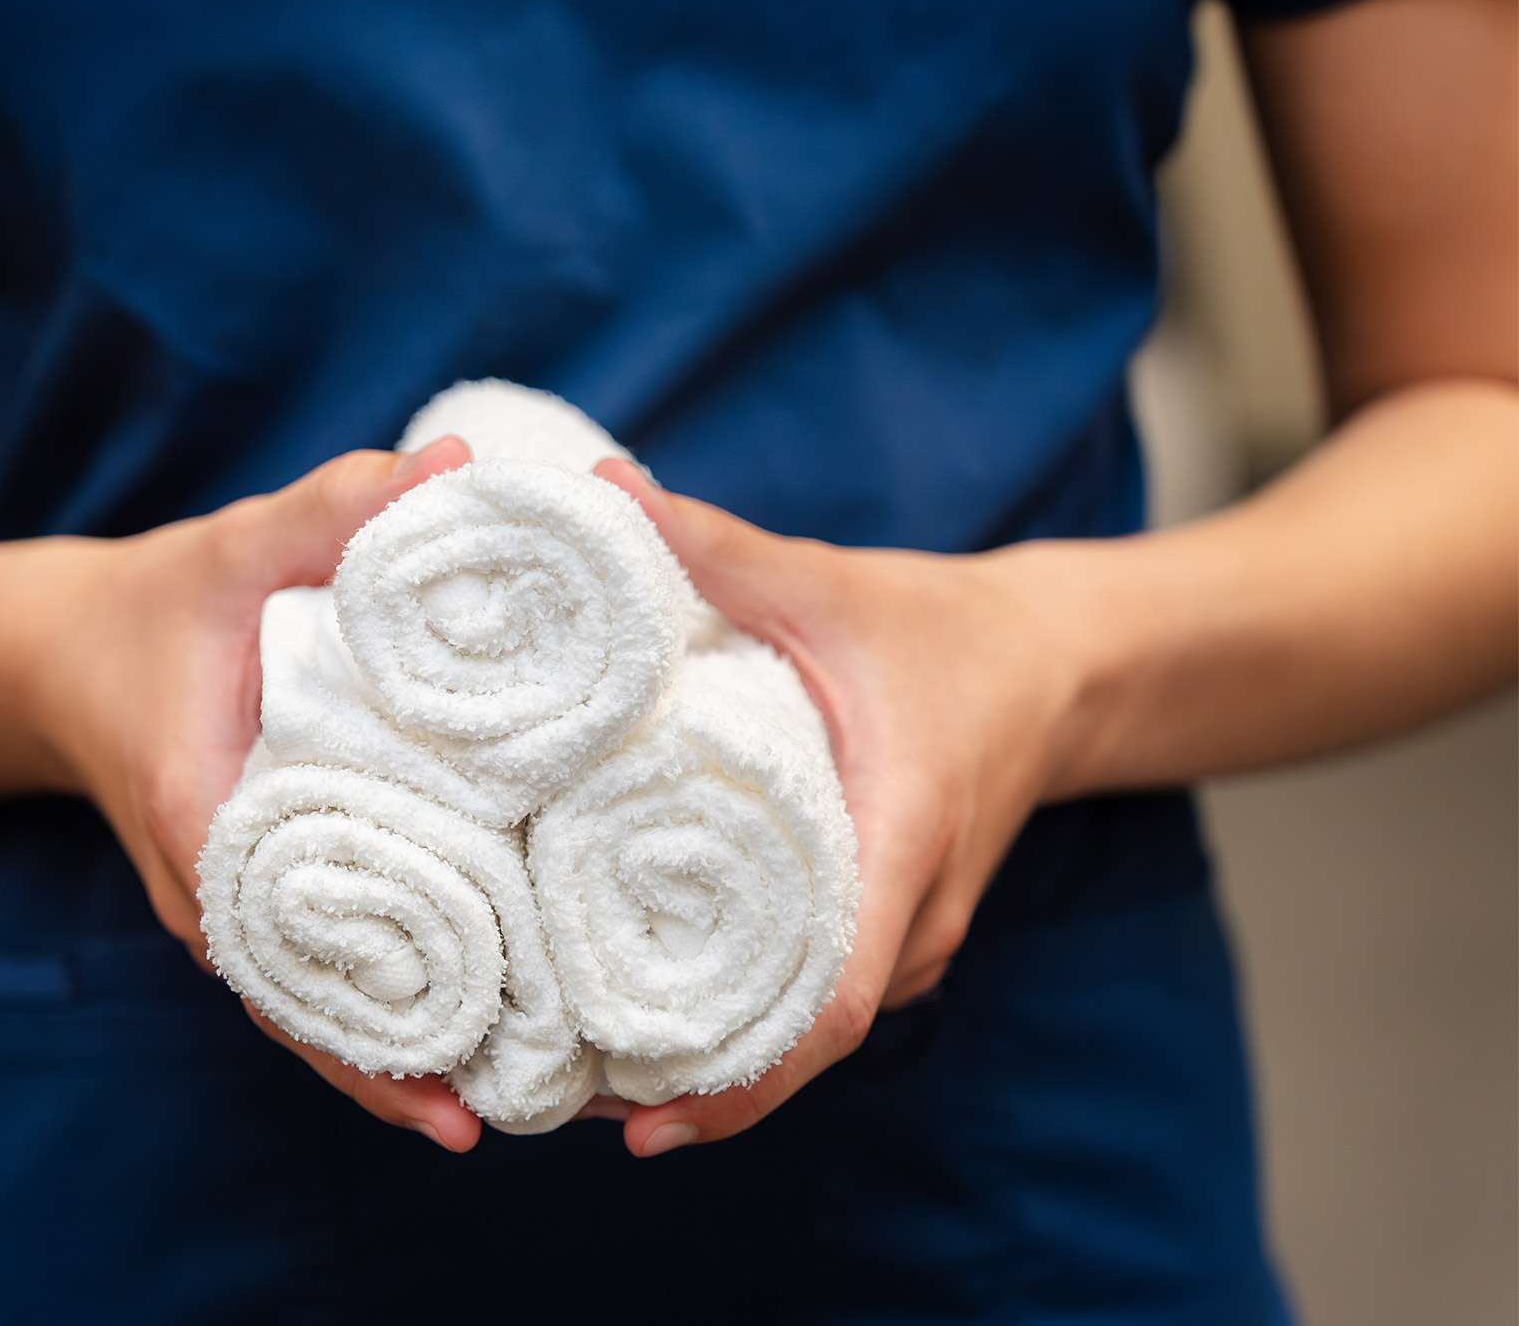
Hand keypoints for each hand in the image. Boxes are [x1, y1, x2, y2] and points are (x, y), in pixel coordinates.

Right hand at [31, 438, 482, 1151]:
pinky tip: (466, 1047)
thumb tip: (455, 466)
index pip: (286, 960)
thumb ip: (335, 506)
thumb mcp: (235, 548)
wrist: (70, 654)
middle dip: (409, 1078)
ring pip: (319, 1012)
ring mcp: (234, 909)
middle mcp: (218, 897)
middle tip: (530, 1121)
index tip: (454, 1101)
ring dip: (403, 1063)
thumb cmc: (155, 611)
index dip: (366, 1044)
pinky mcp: (260, 896)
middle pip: (313, 1018)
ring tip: (517, 1110)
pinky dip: (382, 1017)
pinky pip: (322, 970)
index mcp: (205, 828)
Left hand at [589, 460, 1093, 1156]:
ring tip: (576, 1070)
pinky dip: (738, 1024)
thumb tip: (600, 495)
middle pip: (800, 1048)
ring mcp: (907, 940)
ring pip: (803, 1034)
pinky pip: (812, 1001)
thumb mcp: (830, 583)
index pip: (828, 1008)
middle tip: (555, 1099)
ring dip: (706, 1062)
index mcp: (900, 845)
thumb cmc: (948, 634)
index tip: (649, 1120)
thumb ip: (716, 547)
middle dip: (688, 1089)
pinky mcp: (890, 934)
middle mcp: (910, 921)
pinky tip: (643, 1014)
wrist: (1060, 669)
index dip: (741, 1080)